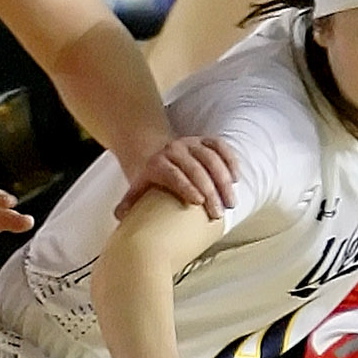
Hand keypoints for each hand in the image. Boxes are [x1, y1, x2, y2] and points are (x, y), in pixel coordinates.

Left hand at [114, 135, 239, 220]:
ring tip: (230, 201)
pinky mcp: (205, 140)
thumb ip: (129, 203)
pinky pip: (221, 146)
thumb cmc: (150, 178)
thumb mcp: (137, 188)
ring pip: (211, 158)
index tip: (199, 202)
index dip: (186, 187)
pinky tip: (236, 178)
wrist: (156, 153)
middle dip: (209, 191)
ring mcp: (191, 143)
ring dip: (223, 180)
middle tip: (218, 212)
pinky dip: (230, 160)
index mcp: (157, 163)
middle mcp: (174, 150)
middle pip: (195, 169)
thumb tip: (120, 218)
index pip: (173, 174)